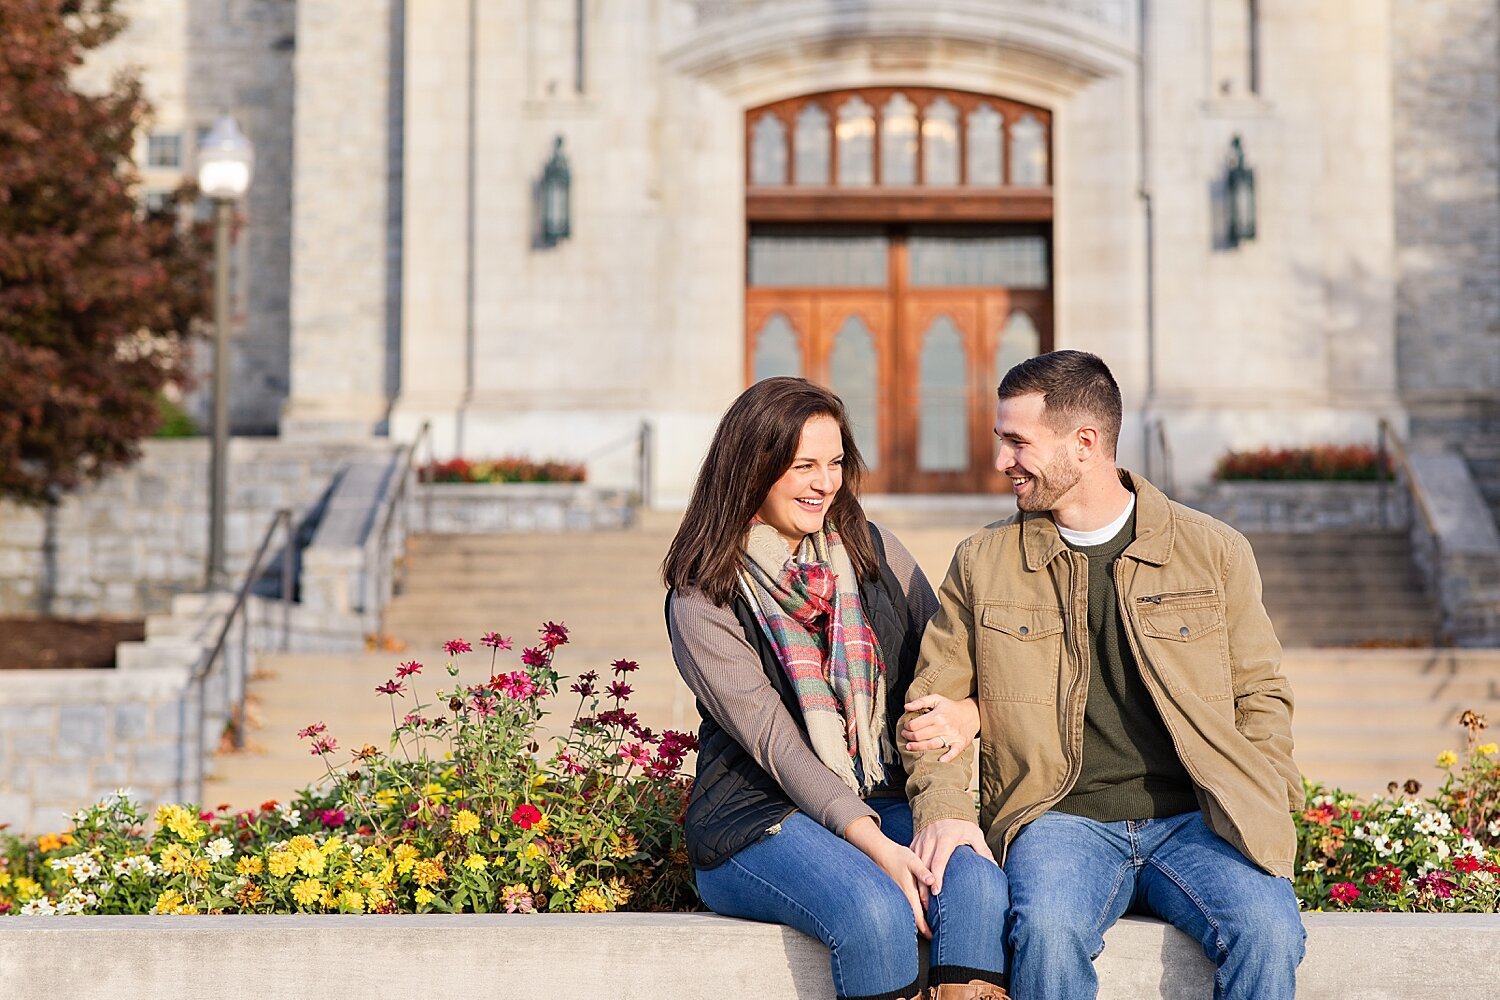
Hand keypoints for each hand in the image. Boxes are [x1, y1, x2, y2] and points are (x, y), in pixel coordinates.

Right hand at [843, 816, 935, 938]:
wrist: (880, 851)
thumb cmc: (898, 856)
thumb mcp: (913, 860)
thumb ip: (923, 871)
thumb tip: (932, 880)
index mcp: (908, 893)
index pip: (918, 918)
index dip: (926, 929)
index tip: (933, 937)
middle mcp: (902, 898)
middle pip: (913, 920)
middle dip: (923, 929)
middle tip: (933, 936)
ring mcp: (897, 896)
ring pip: (909, 914)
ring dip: (917, 922)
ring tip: (928, 928)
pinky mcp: (895, 892)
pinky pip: (905, 907)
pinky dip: (912, 913)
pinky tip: (918, 911)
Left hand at [902, 694, 979, 762]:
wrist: (972, 713)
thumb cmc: (951, 707)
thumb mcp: (936, 699)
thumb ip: (920, 701)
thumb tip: (906, 706)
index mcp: (937, 715)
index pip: (915, 724)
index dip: (907, 727)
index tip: (905, 727)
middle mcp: (944, 726)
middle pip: (920, 736)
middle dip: (909, 736)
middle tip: (905, 736)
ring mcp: (952, 736)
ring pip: (931, 745)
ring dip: (918, 747)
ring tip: (909, 747)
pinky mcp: (960, 743)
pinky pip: (953, 752)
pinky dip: (947, 757)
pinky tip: (940, 761)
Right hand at [909, 818, 994, 904]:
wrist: (942, 805)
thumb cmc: (961, 824)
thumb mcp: (974, 833)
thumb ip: (982, 850)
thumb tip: (994, 866)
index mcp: (945, 838)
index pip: (939, 860)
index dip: (937, 877)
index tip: (936, 891)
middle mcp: (930, 840)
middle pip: (924, 866)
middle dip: (924, 885)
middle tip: (926, 904)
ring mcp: (920, 841)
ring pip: (915, 865)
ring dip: (917, 882)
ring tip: (920, 900)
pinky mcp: (915, 842)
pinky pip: (911, 860)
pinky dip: (912, 873)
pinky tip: (914, 887)